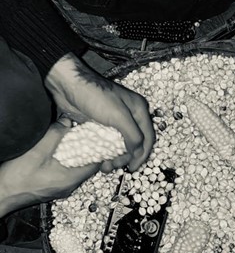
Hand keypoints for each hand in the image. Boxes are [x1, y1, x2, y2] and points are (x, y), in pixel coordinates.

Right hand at [0, 118, 99, 217]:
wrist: (1, 194)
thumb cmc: (16, 179)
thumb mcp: (36, 152)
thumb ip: (54, 135)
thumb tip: (66, 122)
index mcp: (69, 179)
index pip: (95, 164)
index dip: (98, 149)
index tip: (97, 136)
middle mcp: (68, 186)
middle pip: (86, 165)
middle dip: (86, 149)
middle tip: (85, 134)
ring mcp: (60, 187)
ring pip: (75, 168)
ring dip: (75, 154)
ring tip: (73, 138)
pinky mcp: (52, 186)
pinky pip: (65, 171)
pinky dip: (66, 160)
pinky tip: (60, 150)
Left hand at [46, 54, 155, 171]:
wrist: (68, 84)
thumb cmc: (95, 95)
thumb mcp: (118, 116)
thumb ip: (132, 135)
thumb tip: (138, 152)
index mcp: (139, 111)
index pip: (148, 138)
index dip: (142, 155)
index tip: (133, 168)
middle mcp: (130, 116)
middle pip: (135, 143)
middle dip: (126, 157)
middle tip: (114, 166)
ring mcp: (115, 120)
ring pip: (120, 145)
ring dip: (115, 157)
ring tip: (104, 165)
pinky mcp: (100, 123)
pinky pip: (107, 142)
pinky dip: (105, 152)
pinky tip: (98, 159)